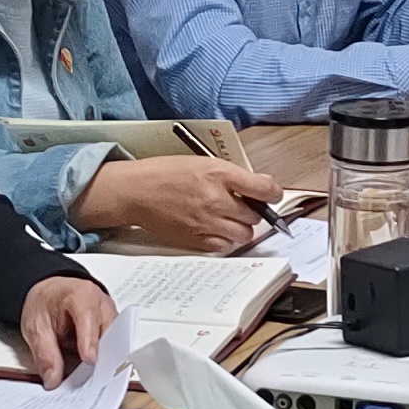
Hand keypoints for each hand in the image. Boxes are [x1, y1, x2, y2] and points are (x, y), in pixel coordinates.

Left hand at [17, 270, 116, 379]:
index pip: (89, 316)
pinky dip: (104, 360)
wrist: (51, 296)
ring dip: (105, 360)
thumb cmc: (46, 303)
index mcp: (81, 295)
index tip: (89, 360)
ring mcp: (110, 316)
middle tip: (90, 379)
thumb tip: (53, 379)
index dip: (89, 340)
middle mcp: (101, 303)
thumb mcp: (36, 326)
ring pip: (115, 342)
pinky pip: (114, 347)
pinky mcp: (113, 329)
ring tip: (91, 379)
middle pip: (109, 332)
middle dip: (101, 356)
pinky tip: (94, 373)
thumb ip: (45, 354)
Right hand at [74, 152, 280, 251]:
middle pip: (255, 215)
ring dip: (241, 227)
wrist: (135, 192)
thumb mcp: (202, 162)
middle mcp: (215, 199)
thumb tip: (257, 185)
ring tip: (229, 218)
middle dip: (253, 210)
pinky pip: (225, 246)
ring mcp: (206, 222)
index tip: (272, 194)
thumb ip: (231, 174)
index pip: (263, 188)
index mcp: (218, 174)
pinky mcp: (196, 239)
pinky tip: (216, 228)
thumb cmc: (164, 173)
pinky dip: (225, 239)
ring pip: (244, 234)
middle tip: (242, 205)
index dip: (273, 192)